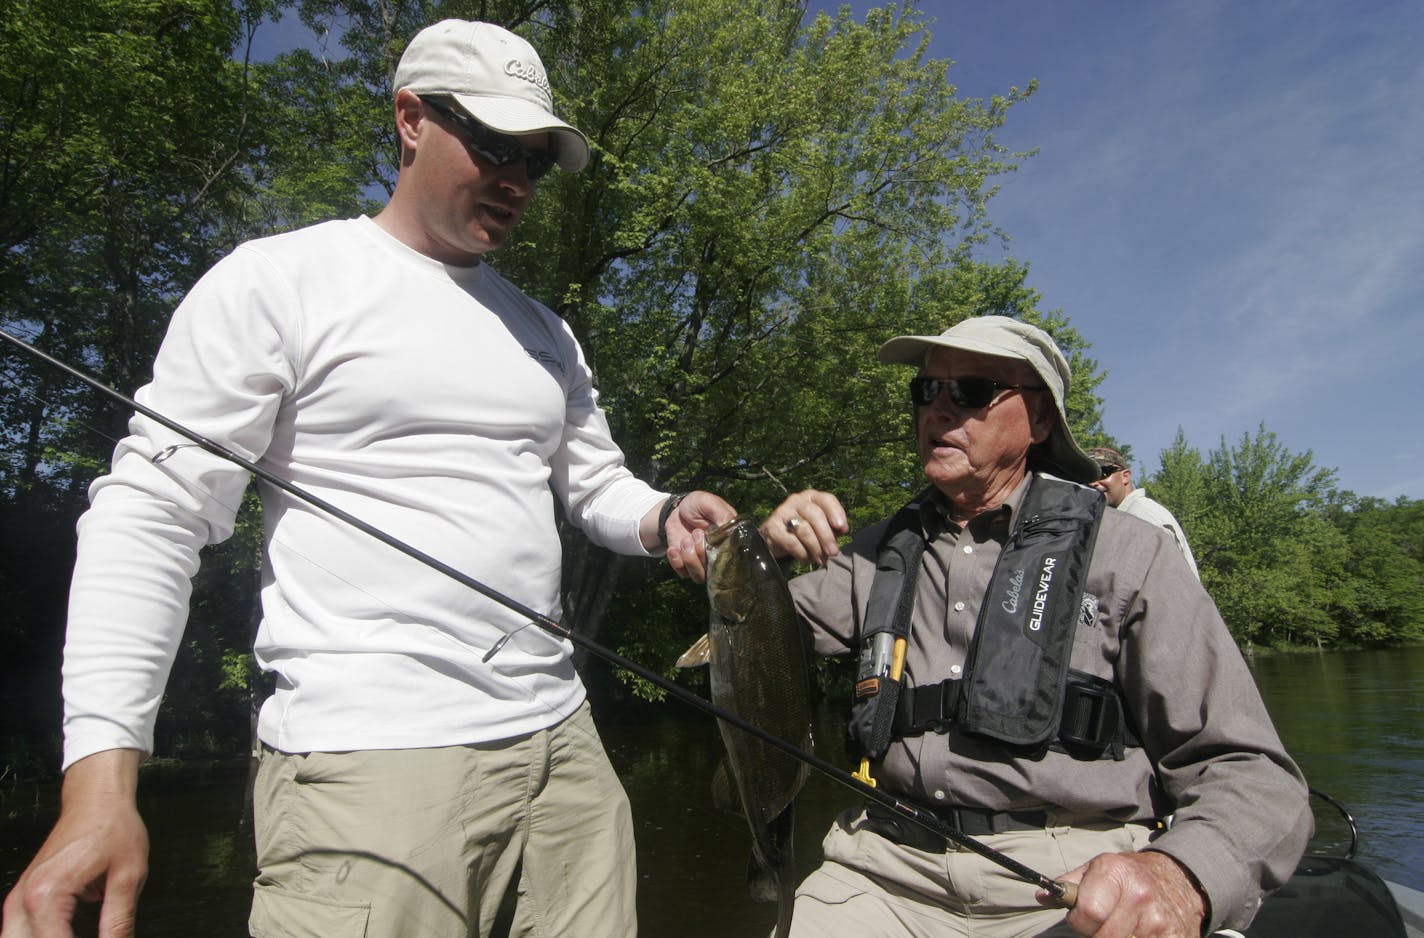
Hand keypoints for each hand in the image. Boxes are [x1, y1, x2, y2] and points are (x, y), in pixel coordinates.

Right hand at [2, 749, 148, 937]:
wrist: (96, 799)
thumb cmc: (112, 827)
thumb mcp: (128, 877)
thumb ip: (119, 922)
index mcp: (48, 895)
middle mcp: (24, 899)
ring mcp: (18, 900)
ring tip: (75, 936)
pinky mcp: (22, 899)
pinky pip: (18, 934)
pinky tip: (65, 936)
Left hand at [663, 490, 736, 582]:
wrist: (676, 510)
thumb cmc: (696, 505)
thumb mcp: (709, 503)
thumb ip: (721, 514)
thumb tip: (730, 532)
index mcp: (729, 540)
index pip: (734, 557)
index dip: (723, 554)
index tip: (710, 538)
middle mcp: (718, 554)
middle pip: (716, 571)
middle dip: (702, 554)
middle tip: (696, 533)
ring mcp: (702, 561)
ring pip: (699, 576)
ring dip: (690, 559)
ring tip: (685, 540)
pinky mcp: (686, 564)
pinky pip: (683, 573)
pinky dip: (677, 561)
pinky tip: (674, 548)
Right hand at [759, 489, 848, 565]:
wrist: (777, 540)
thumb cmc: (806, 532)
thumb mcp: (821, 527)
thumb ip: (833, 527)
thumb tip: (843, 530)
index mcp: (812, 497)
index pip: (826, 499)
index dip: (836, 512)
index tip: (843, 529)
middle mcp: (796, 500)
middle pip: (815, 515)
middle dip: (826, 536)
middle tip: (833, 552)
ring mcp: (782, 512)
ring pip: (804, 530)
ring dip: (815, 548)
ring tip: (821, 560)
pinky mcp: (772, 527)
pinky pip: (791, 542)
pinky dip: (802, 553)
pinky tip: (806, 559)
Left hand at [1038, 849, 1206, 937]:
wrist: (1178, 877)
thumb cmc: (1129, 875)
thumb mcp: (1097, 869)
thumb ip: (1068, 884)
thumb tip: (1042, 896)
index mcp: (1115, 873)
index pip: (1088, 913)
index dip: (1080, 921)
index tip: (1083, 917)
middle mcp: (1140, 895)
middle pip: (1104, 937)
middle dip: (1097, 934)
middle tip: (1103, 924)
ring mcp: (1159, 920)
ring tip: (1121, 927)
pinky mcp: (1176, 937)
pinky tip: (1138, 934)